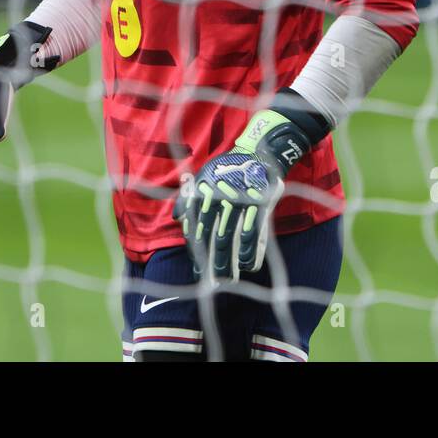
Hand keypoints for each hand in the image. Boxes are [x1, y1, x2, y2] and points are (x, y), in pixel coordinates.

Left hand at [172, 98, 326, 281]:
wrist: (257, 152)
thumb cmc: (227, 169)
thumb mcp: (204, 176)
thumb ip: (190, 198)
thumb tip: (178, 218)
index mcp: (203, 193)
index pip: (197, 229)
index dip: (197, 253)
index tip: (198, 272)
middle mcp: (219, 198)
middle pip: (214, 238)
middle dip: (212, 263)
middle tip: (212, 284)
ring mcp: (240, 201)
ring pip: (232, 238)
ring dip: (230, 262)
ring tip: (229, 281)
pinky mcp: (259, 203)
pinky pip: (254, 232)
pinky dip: (250, 251)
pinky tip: (248, 266)